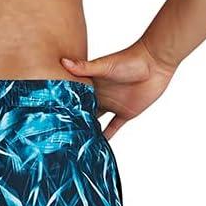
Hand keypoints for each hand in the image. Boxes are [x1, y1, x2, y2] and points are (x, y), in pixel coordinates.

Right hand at [61, 39, 175, 138]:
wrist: (156, 63)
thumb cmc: (130, 59)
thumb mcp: (105, 65)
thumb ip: (85, 67)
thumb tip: (63, 61)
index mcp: (92, 83)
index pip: (75, 97)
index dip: (64, 105)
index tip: (49, 116)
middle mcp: (100, 95)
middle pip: (83, 111)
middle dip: (74, 121)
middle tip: (59, 135)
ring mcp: (113, 105)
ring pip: (97, 121)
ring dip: (88, 130)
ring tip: (75, 143)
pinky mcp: (126, 113)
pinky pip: (114, 127)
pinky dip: (107, 136)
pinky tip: (99, 146)